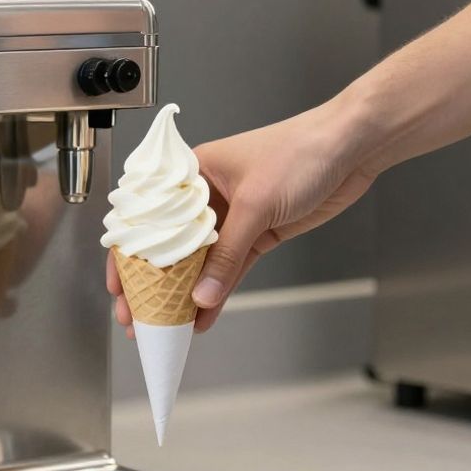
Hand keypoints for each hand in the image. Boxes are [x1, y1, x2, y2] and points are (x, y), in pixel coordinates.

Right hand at [109, 99, 379, 334]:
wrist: (351, 147)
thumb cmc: (300, 151)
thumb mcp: (254, 203)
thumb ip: (226, 254)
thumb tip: (201, 295)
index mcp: (191, 174)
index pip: (148, 220)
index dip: (128, 256)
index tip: (119, 288)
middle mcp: (205, 196)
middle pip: (170, 247)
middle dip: (153, 284)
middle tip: (138, 316)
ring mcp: (232, 217)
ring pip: (200, 263)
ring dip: (184, 294)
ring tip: (167, 324)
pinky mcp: (257, 233)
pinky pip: (230, 269)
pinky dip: (218, 292)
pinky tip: (204, 315)